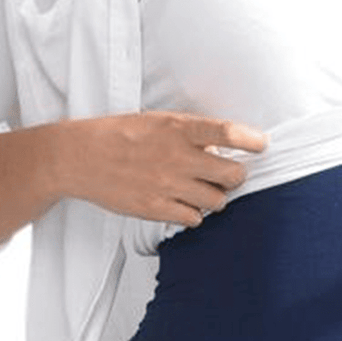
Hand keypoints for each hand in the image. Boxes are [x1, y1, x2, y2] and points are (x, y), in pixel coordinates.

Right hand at [55, 110, 268, 227]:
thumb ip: (190, 134)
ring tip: (202, 190)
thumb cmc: (120, 134)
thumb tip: (221, 149)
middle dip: (236, 176)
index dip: (253, 140)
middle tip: (227, 174)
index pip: (228, 133)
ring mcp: (167, 185)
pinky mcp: (155, 208)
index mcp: (178, 128)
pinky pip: (194, 219)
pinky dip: (194, 214)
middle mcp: (177, 157)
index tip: (262, 145)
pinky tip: (183, 204)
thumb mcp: (158, 121)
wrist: (79, 157)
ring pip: (218, 201)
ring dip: (216, 197)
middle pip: (233, 174)